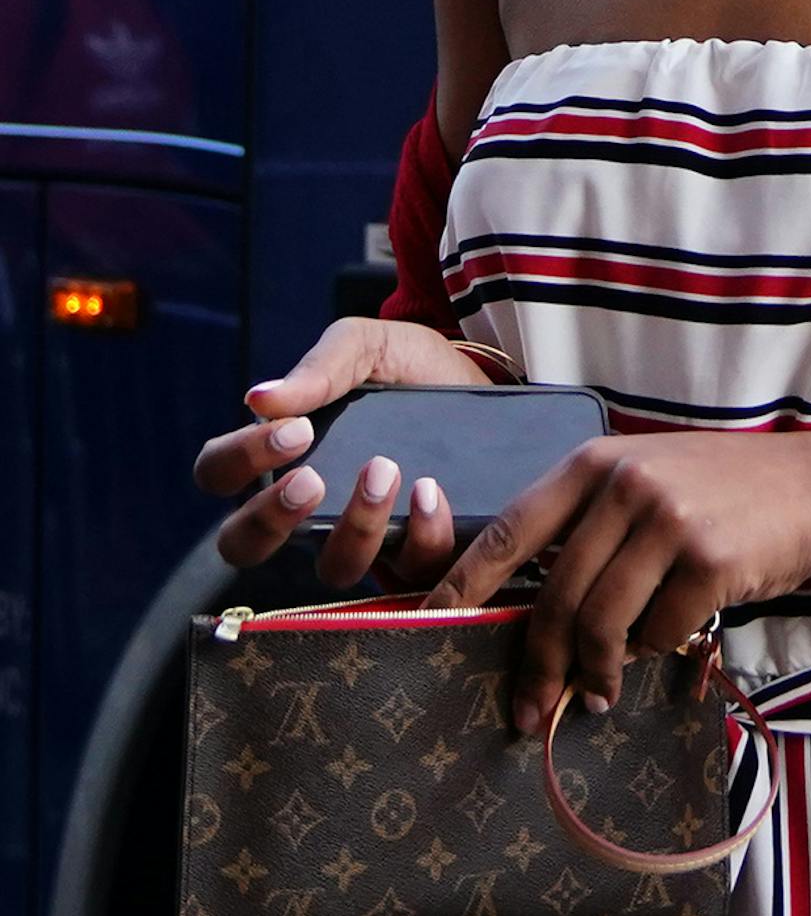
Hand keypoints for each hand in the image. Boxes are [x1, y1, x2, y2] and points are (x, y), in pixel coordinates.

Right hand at [194, 315, 496, 585]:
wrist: (487, 380)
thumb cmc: (409, 366)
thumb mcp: (368, 346)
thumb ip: (320, 367)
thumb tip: (258, 398)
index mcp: (280, 455)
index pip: (218, 473)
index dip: (239, 460)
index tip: (294, 431)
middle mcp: (309, 506)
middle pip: (244, 545)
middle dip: (269, 520)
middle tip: (310, 480)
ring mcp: (362, 535)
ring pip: (332, 568)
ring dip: (354, 528)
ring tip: (384, 471)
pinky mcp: (417, 550)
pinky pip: (408, 570)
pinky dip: (419, 535)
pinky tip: (432, 492)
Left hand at [420, 429, 810, 734]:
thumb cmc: (719, 490)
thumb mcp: (644, 479)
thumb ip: (588, 524)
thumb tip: (529, 609)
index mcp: (594, 464)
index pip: (509, 530)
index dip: (462, 584)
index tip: (427, 626)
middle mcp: (626, 486)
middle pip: (554, 595)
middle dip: (534, 664)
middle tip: (524, 710)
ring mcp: (669, 521)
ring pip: (602, 621)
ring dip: (593, 673)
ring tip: (595, 698)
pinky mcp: (711, 560)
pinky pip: (659, 631)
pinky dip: (652, 653)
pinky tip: (661, 650)